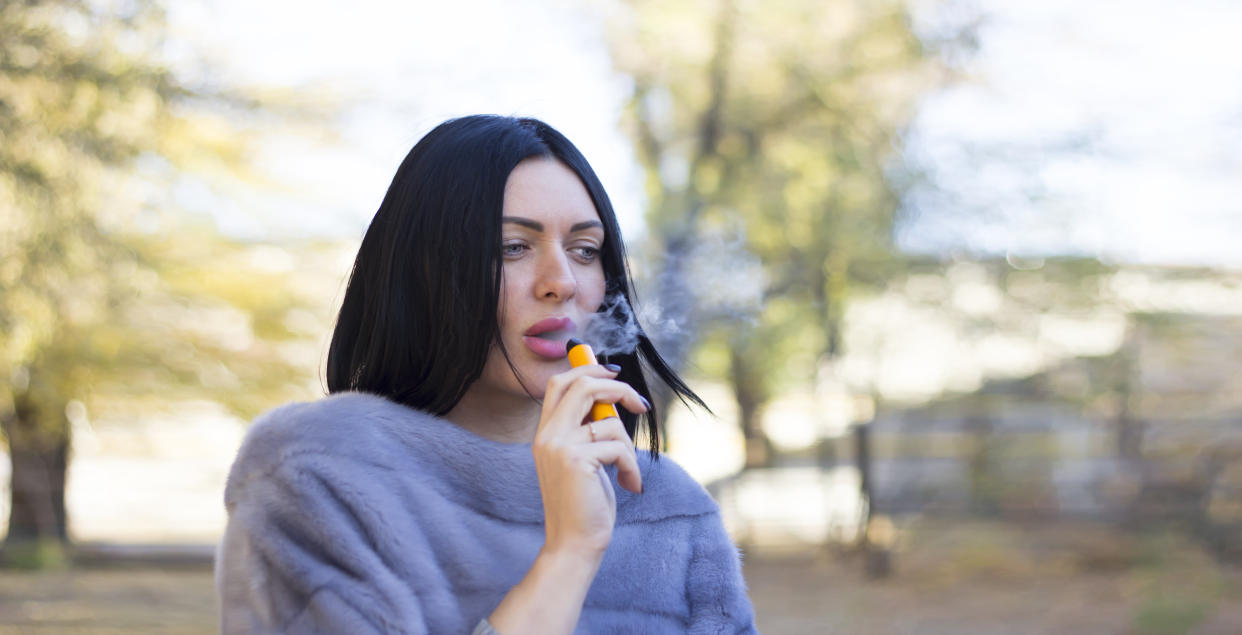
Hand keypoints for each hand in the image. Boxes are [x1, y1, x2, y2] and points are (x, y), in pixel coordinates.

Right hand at [532, 364, 648, 558]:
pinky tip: (629, 486)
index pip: (559, 383)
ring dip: (628, 446)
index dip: (587, 369)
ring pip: (610, 421)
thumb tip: (612, 397)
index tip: (613, 372)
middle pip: (582, 385)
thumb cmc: (584, 504)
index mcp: (545, 433)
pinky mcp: (576, 460)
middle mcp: (547, 435)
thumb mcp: (583, 459)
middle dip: (618, 388)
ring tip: (627, 473)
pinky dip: (631, 467)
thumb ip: (588, 429)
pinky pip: (618, 447)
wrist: (573, 544)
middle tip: (639, 404)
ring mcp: (559, 446)